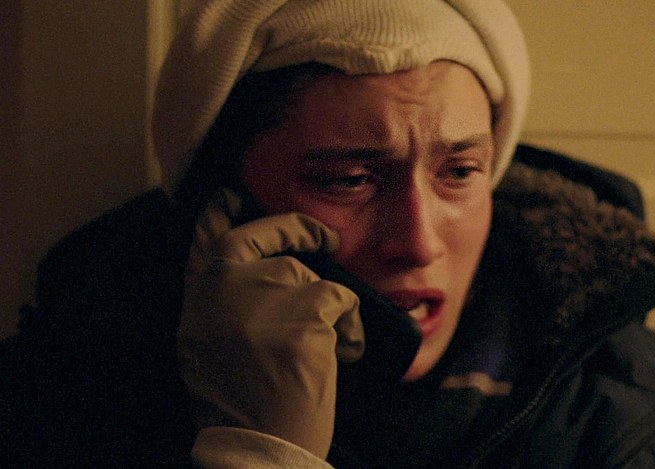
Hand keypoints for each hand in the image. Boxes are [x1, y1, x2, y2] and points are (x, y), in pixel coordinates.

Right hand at [177, 189, 364, 458]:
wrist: (258, 443)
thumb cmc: (240, 404)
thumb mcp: (208, 346)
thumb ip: (221, 304)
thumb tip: (254, 272)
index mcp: (199, 300)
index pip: (206, 242)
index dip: (218, 215)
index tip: (228, 195)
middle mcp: (225, 287)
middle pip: (267, 241)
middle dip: (298, 230)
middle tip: (325, 237)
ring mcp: (265, 294)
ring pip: (313, 277)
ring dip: (328, 309)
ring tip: (327, 352)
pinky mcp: (307, 309)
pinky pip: (344, 300)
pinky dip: (351, 328)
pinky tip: (343, 356)